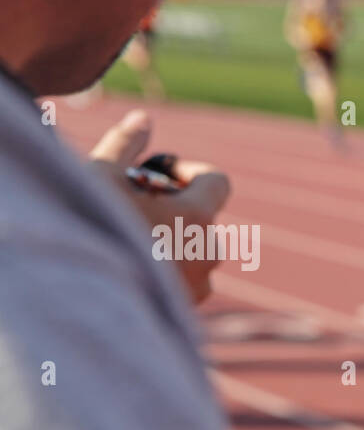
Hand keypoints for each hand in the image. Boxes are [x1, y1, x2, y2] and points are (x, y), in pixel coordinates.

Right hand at [90, 109, 230, 303]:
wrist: (81, 298)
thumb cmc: (90, 230)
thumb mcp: (100, 177)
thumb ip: (126, 145)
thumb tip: (142, 119)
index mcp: (197, 216)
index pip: (217, 181)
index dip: (190, 171)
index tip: (160, 173)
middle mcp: (209, 252)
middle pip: (202, 217)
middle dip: (172, 206)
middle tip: (130, 205)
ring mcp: (201, 286)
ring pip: (195, 251)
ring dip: (170, 240)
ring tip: (128, 239)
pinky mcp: (187, 310)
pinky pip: (186, 281)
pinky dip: (166, 269)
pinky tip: (131, 267)